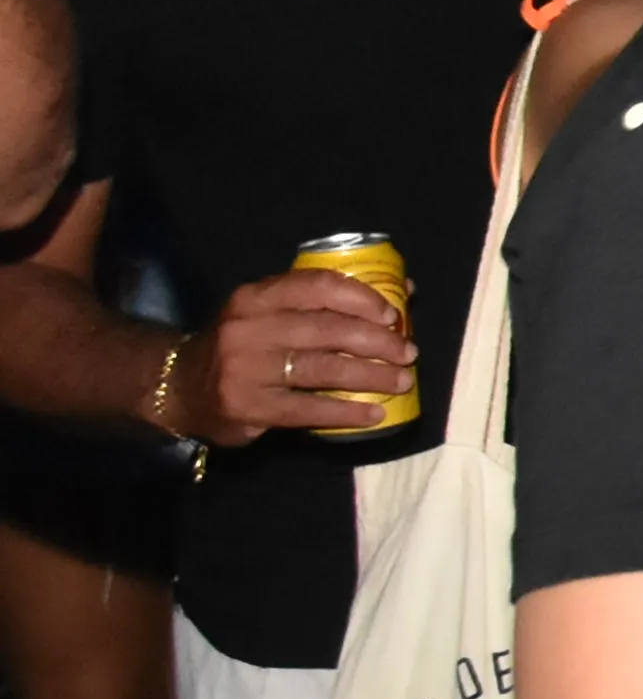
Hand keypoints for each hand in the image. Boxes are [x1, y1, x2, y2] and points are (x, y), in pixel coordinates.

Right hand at [164, 272, 419, 445]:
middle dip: (377, 342)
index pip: (317, 286)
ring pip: (322, 369)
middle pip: (327, 329)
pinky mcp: (248, 406)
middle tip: (408, 352)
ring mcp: (245, 369)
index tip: (393, 315)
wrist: (177, 388)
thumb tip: (402, 291)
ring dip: (370, 376)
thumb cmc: (240, 347)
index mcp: (256, 297)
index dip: (362, 298)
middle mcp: (248, 328)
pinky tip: (373, 413)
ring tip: (401, 380)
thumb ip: (319, 303)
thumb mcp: (265, 314)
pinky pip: (307, 409)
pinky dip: (346, 411)